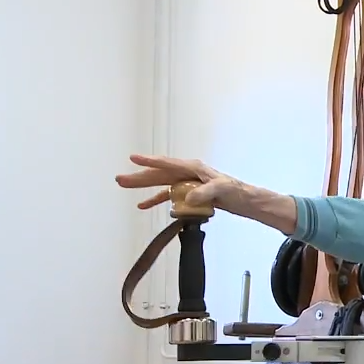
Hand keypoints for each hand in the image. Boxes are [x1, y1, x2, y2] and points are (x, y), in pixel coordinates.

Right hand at [115, 154, 241, 211]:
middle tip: (119, 179)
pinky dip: (156, 200)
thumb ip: (204, 192)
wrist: (244, 200)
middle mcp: (187, 173)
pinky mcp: (188, 194)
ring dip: (143, 187)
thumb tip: (185, 198)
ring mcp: (187, 183)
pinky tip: (143, 205)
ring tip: (124, 187)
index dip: (150, 162)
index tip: (133, 158)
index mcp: (193, 168)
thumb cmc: (235, 191)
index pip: (168, 164)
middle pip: (159, 174)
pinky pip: (168, 196)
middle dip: (139, 176)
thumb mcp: (221, 189)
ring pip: (160, 184)